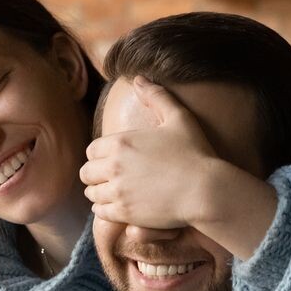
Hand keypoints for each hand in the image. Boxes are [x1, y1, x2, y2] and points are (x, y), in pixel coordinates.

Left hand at [80, 77, 276, 259]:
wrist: (205, 190)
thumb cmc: (195, 152)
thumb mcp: (178, 118)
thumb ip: (156, 96)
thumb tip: (138, 78)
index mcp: (121, 142)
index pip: (91, 150)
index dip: (99, 155)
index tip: (110, 160)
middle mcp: (113, 166)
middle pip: (86, 172)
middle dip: (95, 174)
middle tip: (107, 178)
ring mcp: (117, 191)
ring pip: (91, 193)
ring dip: (99, 192)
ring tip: (111, 193)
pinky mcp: (124, 213)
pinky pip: (100, 212)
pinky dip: (105, 209)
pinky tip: (117, 206)